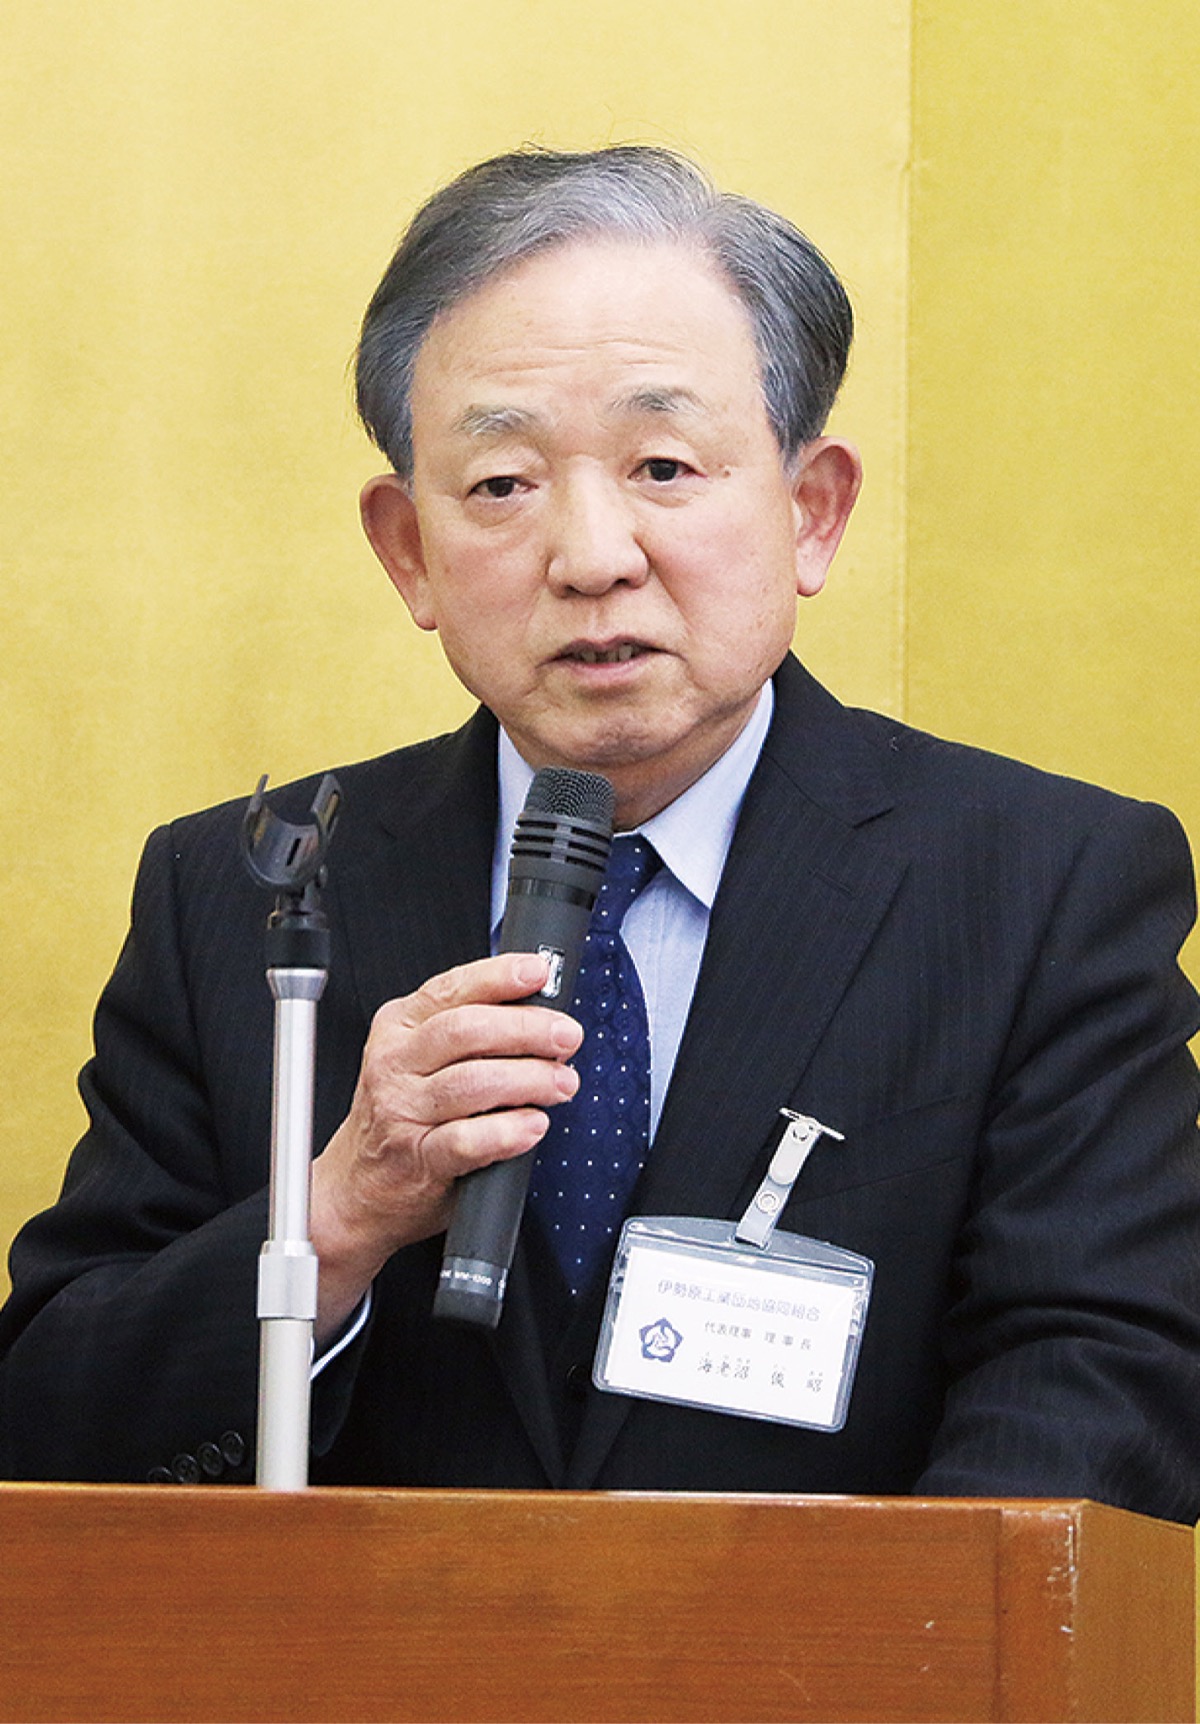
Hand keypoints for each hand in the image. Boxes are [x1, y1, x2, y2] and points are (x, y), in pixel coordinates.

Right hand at [310, 952, 581, 1339]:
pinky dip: (507, 1132)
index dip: (499, 976)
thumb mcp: (422, 1058)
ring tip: (561, 1083)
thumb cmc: (403, 1115)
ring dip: (528, 1079)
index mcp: (400, 1026)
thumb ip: (470, 1032)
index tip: (539, 973)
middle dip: (526, 1029)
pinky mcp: (416, 1158)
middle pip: (465, 1031)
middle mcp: (395, 1062)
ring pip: (471, 1082)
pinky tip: (533, 1126)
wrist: (358, 1186)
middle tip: (566, 1037)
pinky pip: (466, 1140)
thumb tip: (542, 1011)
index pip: (452, 989)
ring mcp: (401, 1111)